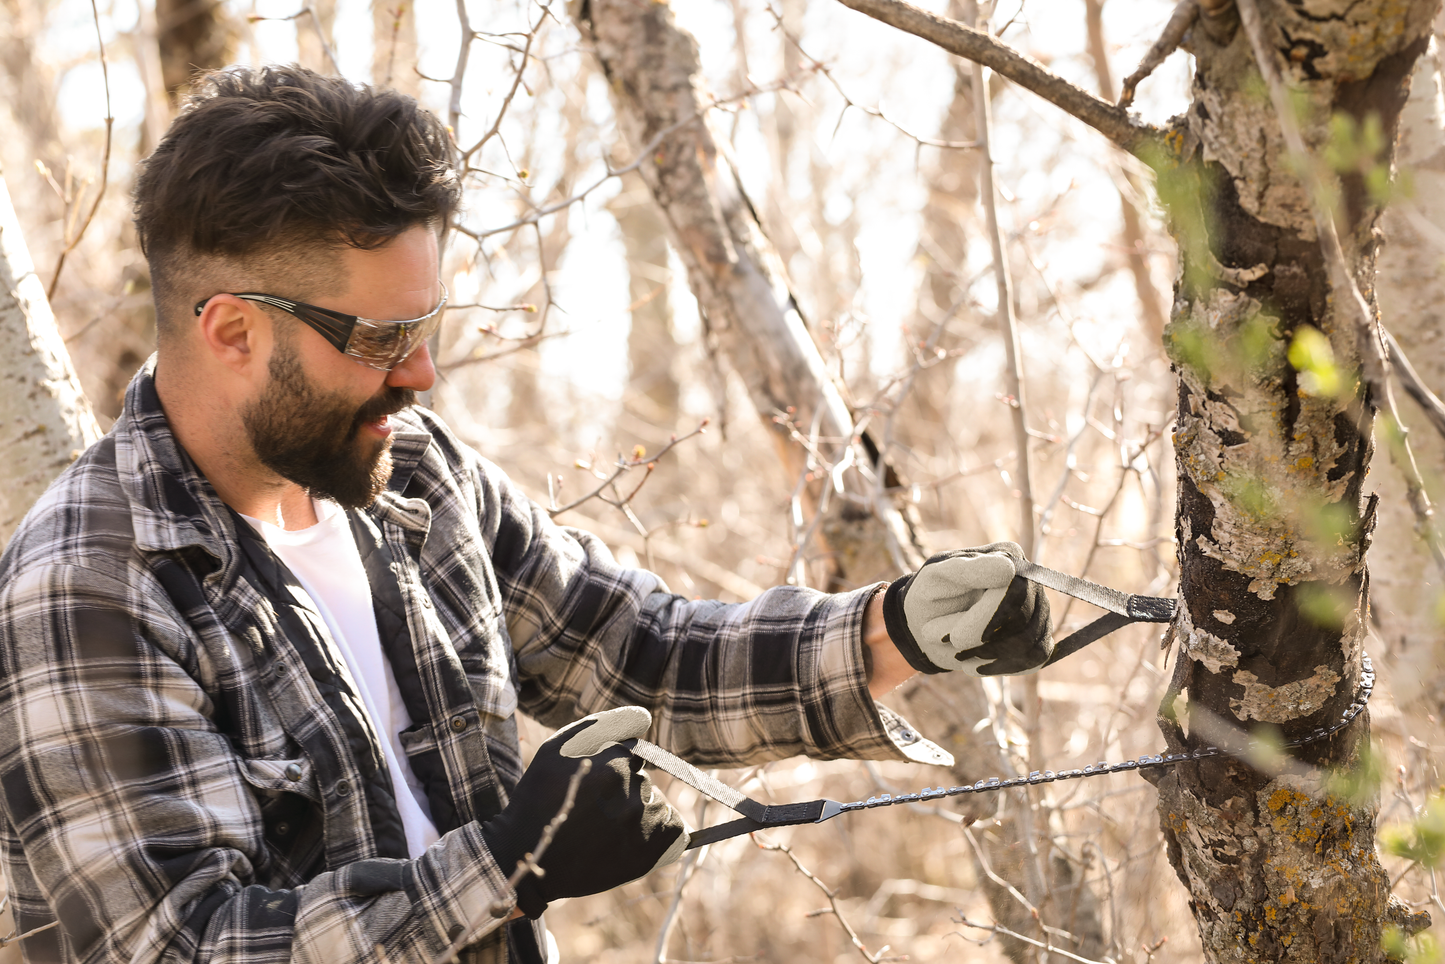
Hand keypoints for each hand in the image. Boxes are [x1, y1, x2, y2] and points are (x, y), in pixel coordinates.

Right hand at [480, 706, 687, 917]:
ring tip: (604, 831)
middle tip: (591, 813)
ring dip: (638, 812)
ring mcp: (643, 823)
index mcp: (612, 763)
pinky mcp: (652, 850)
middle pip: (640, 779)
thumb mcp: (556, 750)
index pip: (631, 754)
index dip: (609, 770)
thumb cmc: (539, 800)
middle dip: (621, 791)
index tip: (592, 787)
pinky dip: (658, 833)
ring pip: (655, 804)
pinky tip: (629, 841)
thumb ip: (601, 725)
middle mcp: (632, 790)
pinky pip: (673, 829)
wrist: (531, 860)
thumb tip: (645, 718)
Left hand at [881, 542, 1051, 675]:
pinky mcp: (1039, 639)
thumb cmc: (931, 595)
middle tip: (945, 642)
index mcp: (1007, 557)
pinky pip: (1034, 660)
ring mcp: (1039, 611)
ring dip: (987, 656)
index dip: (988, 619)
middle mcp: (1031, 581)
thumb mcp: (936, 578)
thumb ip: (965, 570)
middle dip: (980, 641)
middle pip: (1023, 622)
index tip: (956, 639)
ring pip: (1031, 645)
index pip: (1015, 590)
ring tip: (957, 654)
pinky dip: (1001, 668)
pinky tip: (974, 664)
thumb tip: (1007, 569)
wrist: (927, 623)